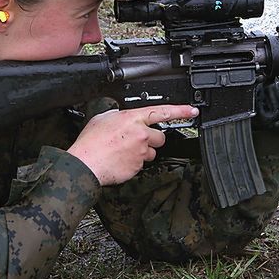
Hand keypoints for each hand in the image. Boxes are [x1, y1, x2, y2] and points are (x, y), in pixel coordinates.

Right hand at [67, 105, 197, 185]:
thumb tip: (126, 117)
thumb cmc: (91, 142)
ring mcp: (141, 152)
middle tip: (135, 140)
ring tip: (124, 151)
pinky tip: (120, 160)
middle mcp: (141, 134)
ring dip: (143, 151)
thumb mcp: (103, 118)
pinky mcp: (139, 167)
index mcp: (133, 118)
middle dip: (152, 138)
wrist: (86, 163)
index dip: (180, 111)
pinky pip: (142, 164)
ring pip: (151, 152)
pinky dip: (134, 162)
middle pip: (160, 137)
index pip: (162, 111)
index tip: (192, 111)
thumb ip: (120, 115)